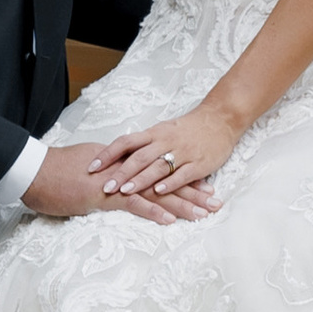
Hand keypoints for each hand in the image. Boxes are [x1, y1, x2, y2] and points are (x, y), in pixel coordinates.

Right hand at [22, 138, 216, 226]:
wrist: (37, 171)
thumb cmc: (59, 171)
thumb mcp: (92, 167)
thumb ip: (112, 172)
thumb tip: (122, 178)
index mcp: (126, 166)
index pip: (161, 173)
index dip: (185, 181)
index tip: (206, 188)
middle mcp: (127, 173)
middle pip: (167, 183)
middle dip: (194, 194)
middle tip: (217, 203)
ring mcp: (117, 185)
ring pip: (157, 194)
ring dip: (182, 205)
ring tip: (204, 214)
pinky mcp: (104, 197)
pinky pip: (133, 205)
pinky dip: (153, 212)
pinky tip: (171, 221)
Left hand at [87, 102, 240, 200]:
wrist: (220, 120)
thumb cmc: (189, 129)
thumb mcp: (163, 132)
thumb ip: (144, 145)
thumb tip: (119, 158)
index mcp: (154, 133)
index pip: (126, 142)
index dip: (108, 154)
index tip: (91, 166)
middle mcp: (165, 141)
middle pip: (139, 157)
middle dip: (120, 173)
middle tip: (104, 186)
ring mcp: (182, 152)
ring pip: (158, 166)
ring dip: (140, 179)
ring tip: (125, 191)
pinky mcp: (198, 163)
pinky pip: (182, 174)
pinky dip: (169, 183)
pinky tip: (158, 191)